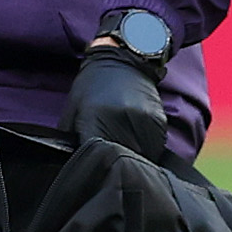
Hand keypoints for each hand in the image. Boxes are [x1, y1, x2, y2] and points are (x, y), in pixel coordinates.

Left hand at [64, 47, 167, 162]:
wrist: (121, 60)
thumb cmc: (91, 87)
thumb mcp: (73, 111)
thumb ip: (72, 139)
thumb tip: (72, 166)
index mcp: (96, 120)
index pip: (99, 158)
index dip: (98, 168)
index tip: (98, 172)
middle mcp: (121, 121)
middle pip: (123, 161)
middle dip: (118, 166)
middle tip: (113, 165)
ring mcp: (143, 122)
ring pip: (143, 157)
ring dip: (136, 159)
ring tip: (126, 152)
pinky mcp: (159, 122)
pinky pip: (155, 146)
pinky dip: (147, 149)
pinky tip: (138, 140)